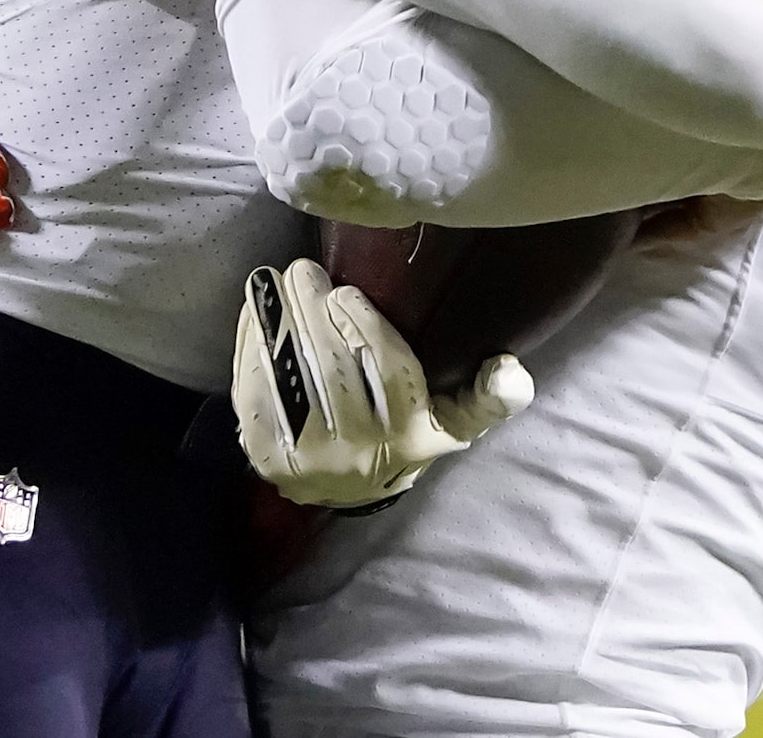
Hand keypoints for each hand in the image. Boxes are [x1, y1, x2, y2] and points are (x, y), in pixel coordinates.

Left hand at [230, 258, 533, 510]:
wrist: (352, 491)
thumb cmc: (408, 431)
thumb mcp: (457, 421)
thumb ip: (489, 397)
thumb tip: (511, 371)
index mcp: (415, 436)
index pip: (391, 375)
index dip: (366, 327)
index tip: (346, 290)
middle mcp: (363, 455)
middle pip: (332, 370)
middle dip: (312, 312)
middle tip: (302, 271)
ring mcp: (312, 462)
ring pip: (292, 379)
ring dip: (277, 324)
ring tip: (274, 283)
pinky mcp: (268, 461)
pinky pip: (255, 396)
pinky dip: (250, 351)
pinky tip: (256, 317)